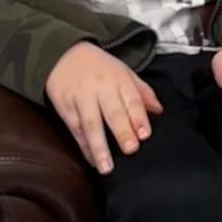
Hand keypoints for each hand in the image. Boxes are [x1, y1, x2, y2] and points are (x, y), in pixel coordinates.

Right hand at [45, 43, 160, 171]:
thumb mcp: (123, 71)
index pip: (132, 100)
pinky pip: (75, 129)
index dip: (139, 118)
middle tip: (131, 150)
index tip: (145, 135)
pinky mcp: (65, 107)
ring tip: (106, 167)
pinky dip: (83, 146)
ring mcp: (81, 98)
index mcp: (119, 79)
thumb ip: (142, 91)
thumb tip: (159, 110)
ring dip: (99, 147)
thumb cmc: (98, 66)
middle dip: (122, 131)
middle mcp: (100, 89)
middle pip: (112, 112)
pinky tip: (92, 160)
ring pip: (91, 124)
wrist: (62, 54)